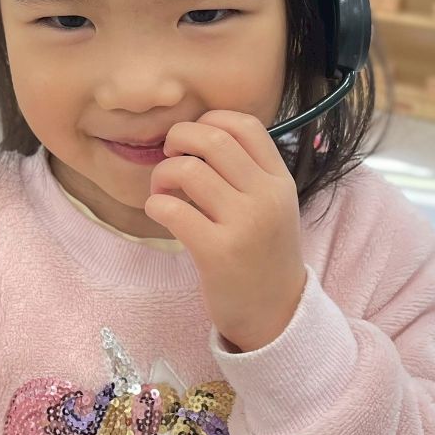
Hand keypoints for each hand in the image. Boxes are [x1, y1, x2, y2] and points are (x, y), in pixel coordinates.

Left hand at [145, 110, 307, 352]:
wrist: (274, 315)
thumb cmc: (263, 255)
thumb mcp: (272, 206)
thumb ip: (248, 172)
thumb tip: (197, 136)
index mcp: (279, 180)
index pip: (245, 125)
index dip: (209, 120)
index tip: (192, 139)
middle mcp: (265, 196)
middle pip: (212, 138)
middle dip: (178, 138)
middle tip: (169, 157)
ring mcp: (243, 224)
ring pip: (188, 169)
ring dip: (162, 174)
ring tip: (162, 191)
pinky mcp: (217, 252)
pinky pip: (172, 209)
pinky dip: (156, 205)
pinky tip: (161, 215)